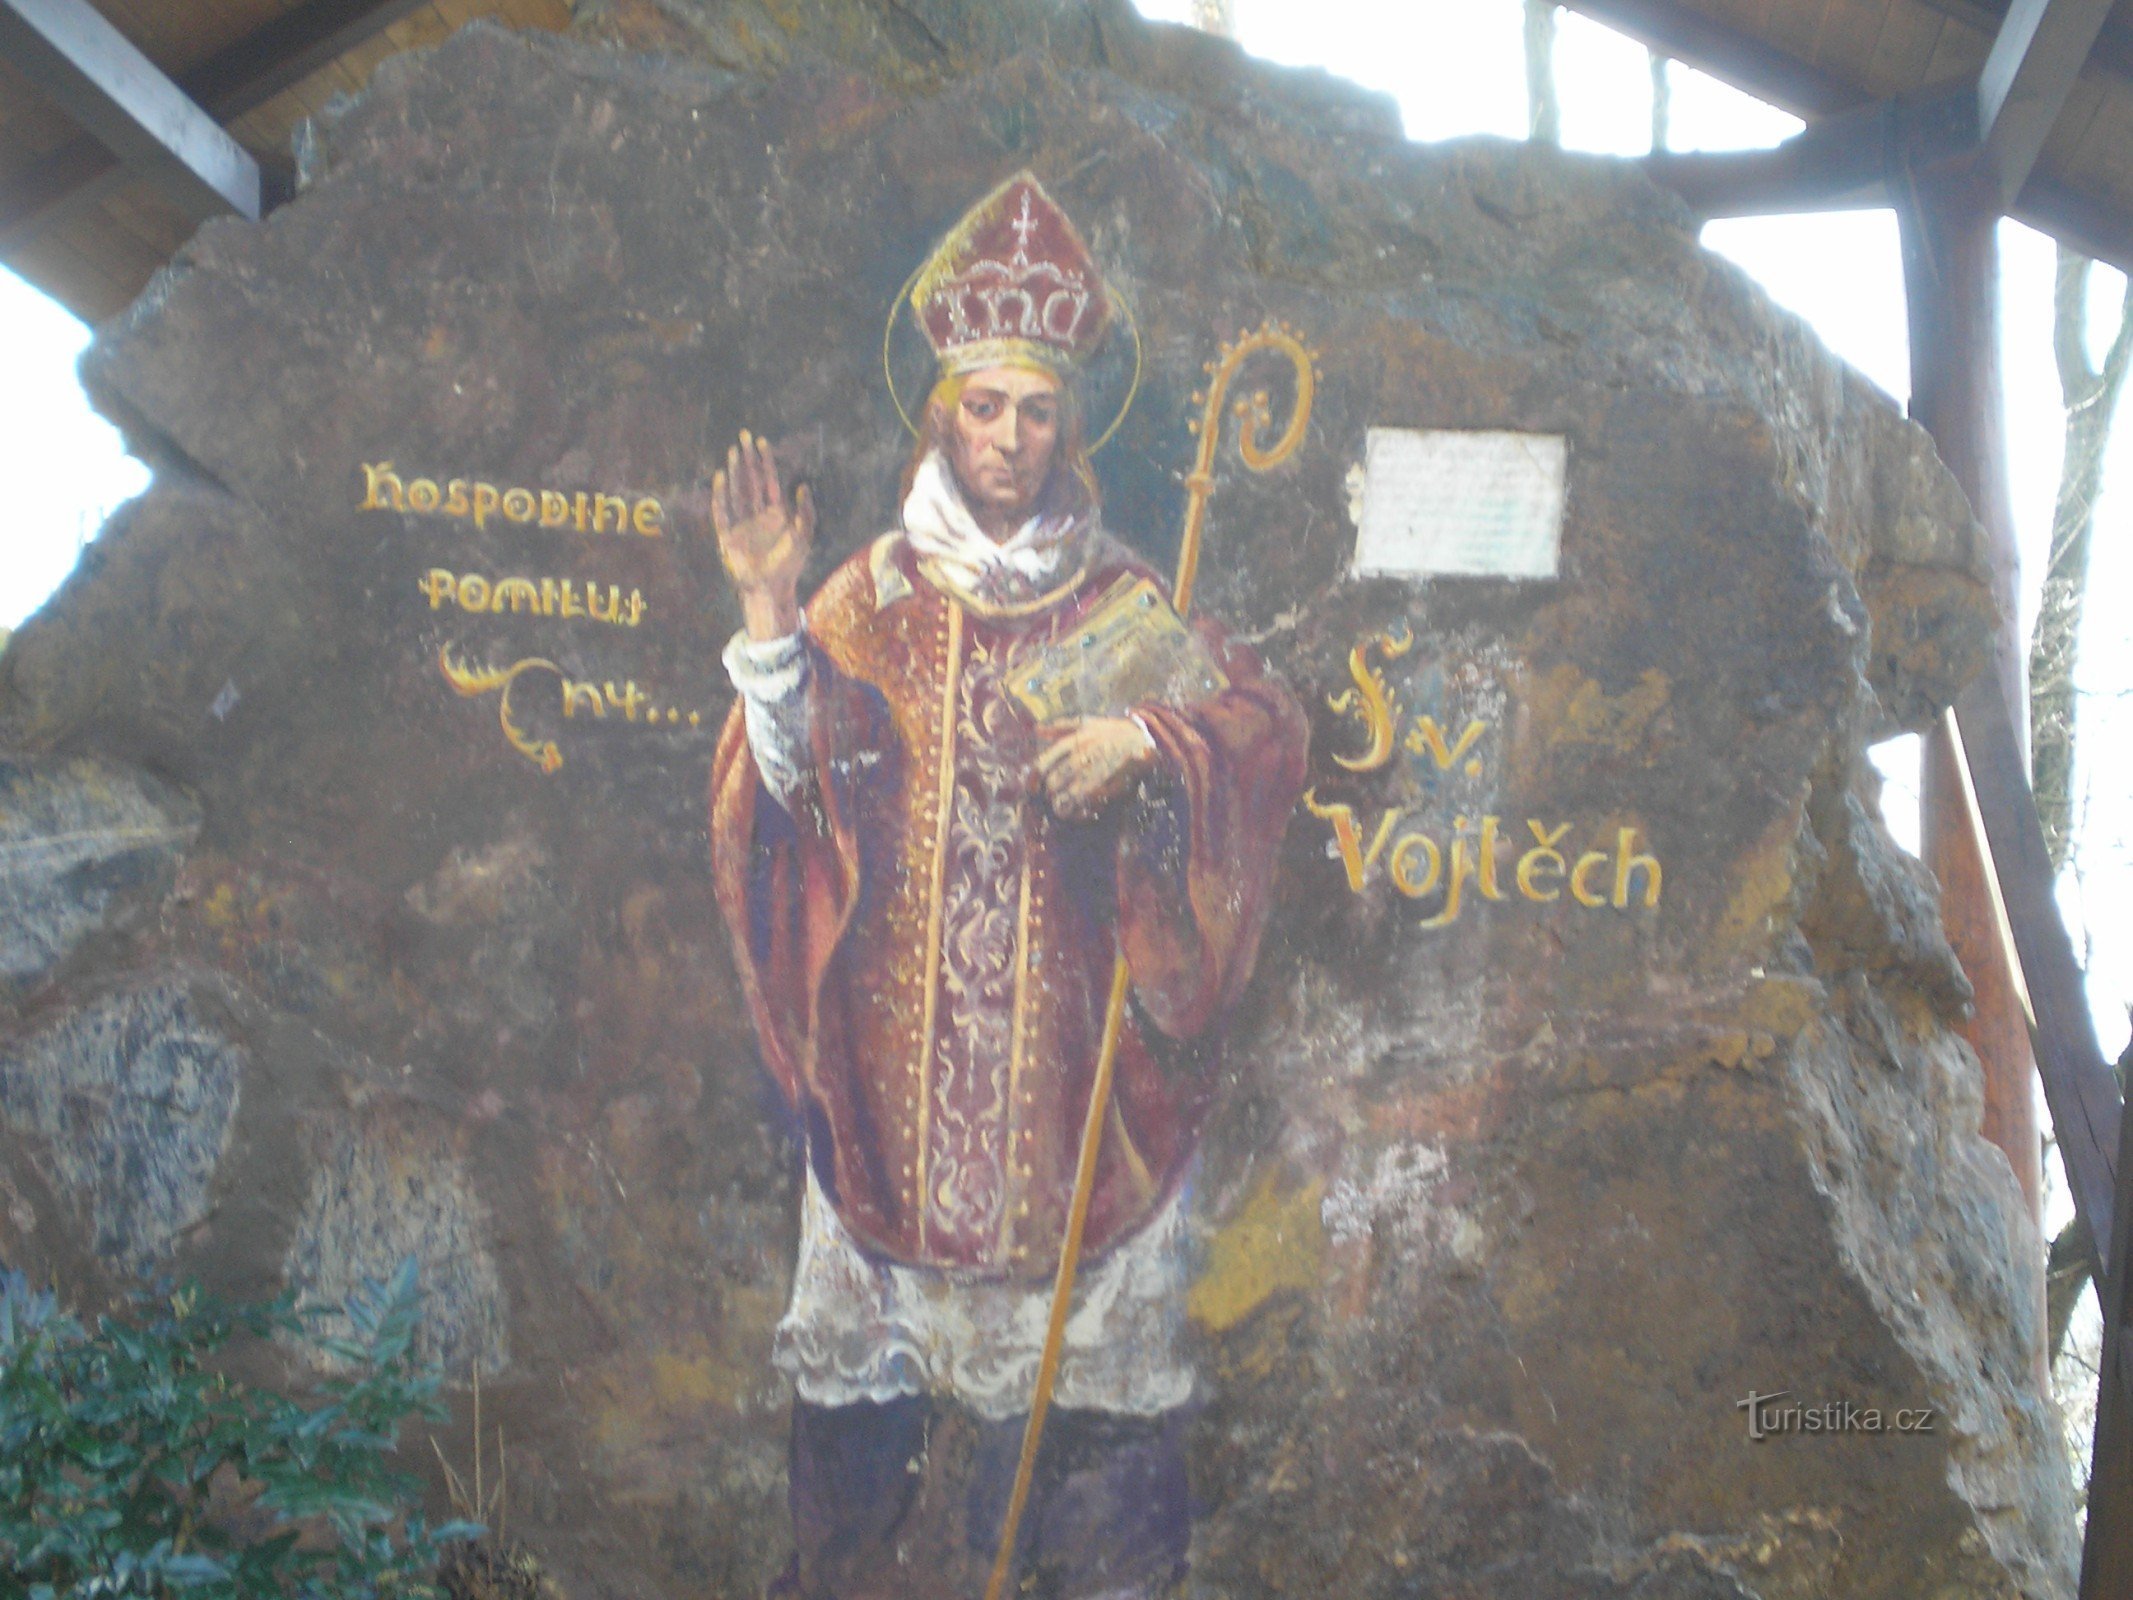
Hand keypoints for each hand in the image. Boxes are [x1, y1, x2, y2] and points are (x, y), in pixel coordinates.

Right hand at [711, 430, 813, 638]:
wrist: (771, 588)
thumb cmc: (790, 565)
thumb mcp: (804, 536)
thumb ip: (806, 512)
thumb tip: (802, 486)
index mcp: (775, 513)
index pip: (769, 481)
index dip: (765, 461)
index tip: (762, 442)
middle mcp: (757, 514)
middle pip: (751, 480)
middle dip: (748, 459)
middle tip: (743, 436)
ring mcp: (742, 523)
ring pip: (737, 490)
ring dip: (735, 471)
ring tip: (733, 452)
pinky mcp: (728, 535)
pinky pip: (722, 511)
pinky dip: (720, 495)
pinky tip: (720, 478)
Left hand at [1034, 717, 1159, 820]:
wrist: (1145, 738)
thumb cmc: (1114, 731)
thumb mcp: (1087, 723)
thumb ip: (1060, 727)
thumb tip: (1037, 730)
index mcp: (1074, 741)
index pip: (1043, 764)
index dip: (1033, 780)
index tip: (1033, 788)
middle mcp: (1082, 756)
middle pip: (1054, 783)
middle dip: (1051, 794)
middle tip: (1055, 797)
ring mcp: (1096, 772)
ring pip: (1068, 797)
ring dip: (1063, 806)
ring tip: (1064, 809)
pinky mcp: (1110, 786)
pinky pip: (1088, 806)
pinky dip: (1080, 812)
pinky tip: (1080, 813)